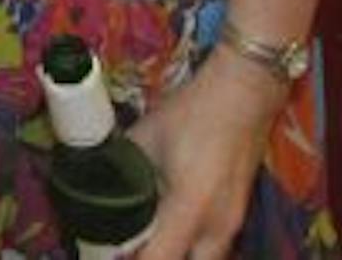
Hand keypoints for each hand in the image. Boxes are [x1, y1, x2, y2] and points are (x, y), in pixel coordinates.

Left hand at [126, 51, 284, 259]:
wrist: (243, 97)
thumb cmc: (192, 113)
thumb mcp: (146, 137)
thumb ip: (122, 167)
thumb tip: (98, 182)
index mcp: (190, 208)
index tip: (109, 255)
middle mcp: (216, 228)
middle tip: (130, 249)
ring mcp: (233, 226)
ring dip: (177, 255)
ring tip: (149, 241)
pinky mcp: (238, 219)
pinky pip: (214, 251)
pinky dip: (192, 251)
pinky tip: (171, 232)